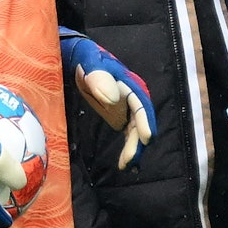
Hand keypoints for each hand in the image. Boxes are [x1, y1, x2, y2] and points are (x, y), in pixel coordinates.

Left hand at [59, 29, 156, 169]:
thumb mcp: (91, 64)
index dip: (145, 121)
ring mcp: (127, 109)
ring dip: (134, 148)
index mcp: (130, 85)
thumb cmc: (86, 61)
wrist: (79, 61)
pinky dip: (129, 147)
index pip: (141, 105)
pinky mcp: (120, 116)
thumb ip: (100, 78)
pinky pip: (128, 134)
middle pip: (141, 122)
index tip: (148, 138)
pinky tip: (124, 164)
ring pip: (136, 131)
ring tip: (126, 166)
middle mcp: (133, 98)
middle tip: (131, 160)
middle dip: (138, 141)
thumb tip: (113, 100)